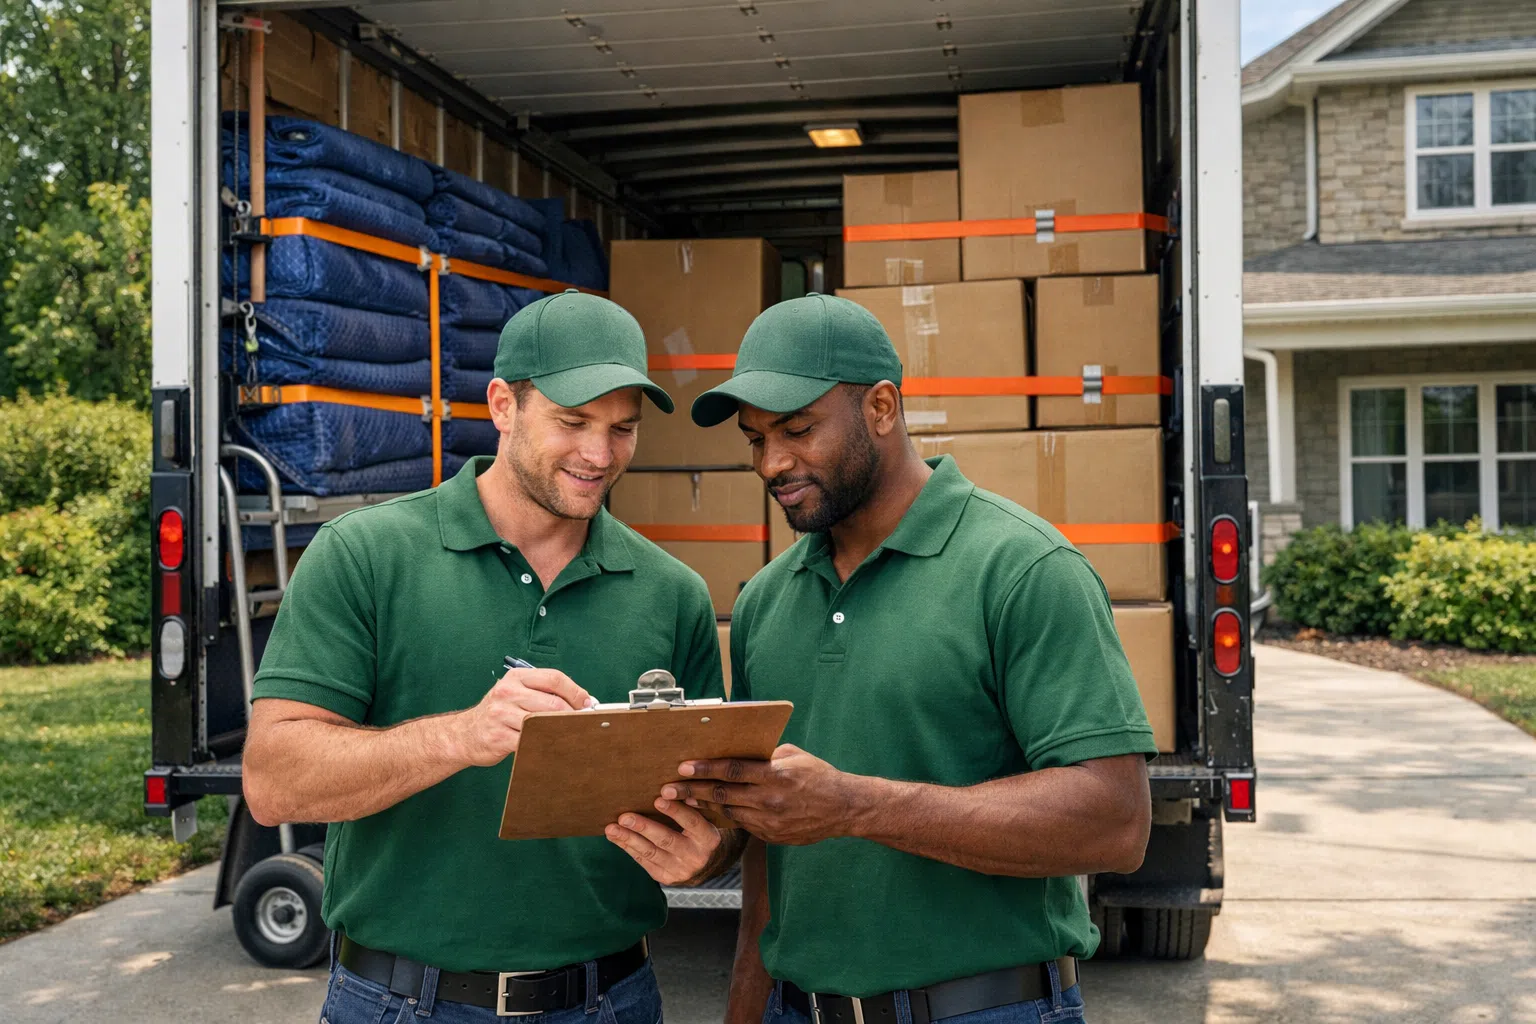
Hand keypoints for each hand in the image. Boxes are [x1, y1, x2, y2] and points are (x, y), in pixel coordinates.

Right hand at [455, 668, 591, 765]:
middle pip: (552, 702)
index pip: (553, 678)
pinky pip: (530, 741)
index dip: (576, 691)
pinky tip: (551, 745)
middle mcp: (507, 692)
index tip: (588, 703)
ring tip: (571, 733)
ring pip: (543, 722)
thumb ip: (543, 693)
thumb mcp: (516, 693)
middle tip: (584, 722)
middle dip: (573, 713)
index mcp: (516, 678)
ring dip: (561, 729)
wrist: (465, 734)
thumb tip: (581, 701)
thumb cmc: (499, 713)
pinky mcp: (499, 737)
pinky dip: (545, 744)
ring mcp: (501, 715)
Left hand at [605, 797, 723, 884]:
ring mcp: (680, 870)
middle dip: (644, 827)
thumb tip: (671, 788)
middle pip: (667, 840)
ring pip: (650, 853)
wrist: (707, 864)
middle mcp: (696, 857)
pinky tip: (616, 837)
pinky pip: (643, 861)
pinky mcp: (665, 878)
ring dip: (628, 839)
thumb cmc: (701, 833)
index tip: (658, 799)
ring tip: (611, 829)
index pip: (692, 823)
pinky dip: (628, 848)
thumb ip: (693, 807)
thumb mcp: (706, 819)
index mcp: (709, 839)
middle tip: (624, 817)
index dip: (675, 811)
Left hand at [664, 744, 866, 845]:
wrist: (844, 809)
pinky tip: (710, 811)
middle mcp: (770, 800)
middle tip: (667, 789)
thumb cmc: (819, 776)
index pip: (733, 770)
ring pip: (728, 813)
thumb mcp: (795, 756)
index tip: (683, 766)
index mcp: (776, 775)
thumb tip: (740, 749)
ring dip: (704, 806)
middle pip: (723, 795)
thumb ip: (767, 754)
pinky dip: (726, 817)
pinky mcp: (771, 836)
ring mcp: (770, 821)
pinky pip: (743, 825)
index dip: (706, 768)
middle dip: (692, 791)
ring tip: (681, 800)